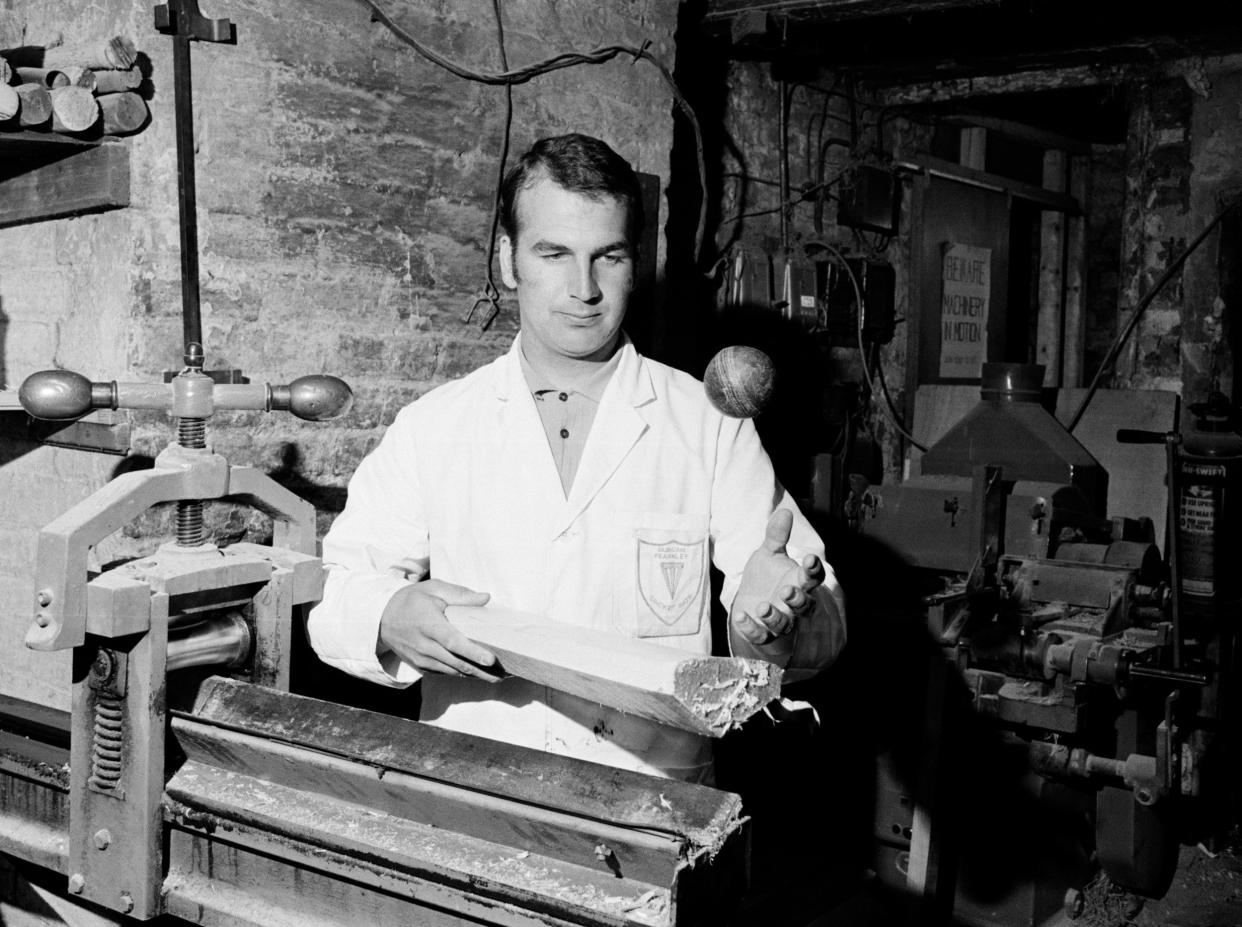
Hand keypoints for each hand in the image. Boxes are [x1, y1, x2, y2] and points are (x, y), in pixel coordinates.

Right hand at [379, 580, 499, 679]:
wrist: (382, 618)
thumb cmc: (411, 600)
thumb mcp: (433, 588)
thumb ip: (460, 594)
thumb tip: (486, 598)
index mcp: (429, 624)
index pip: (453, 641)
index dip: (472, 652)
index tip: (491, 659)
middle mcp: (424, 645)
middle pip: (457, 662)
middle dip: (482, 670)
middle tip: (505, 674)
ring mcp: (422, 659)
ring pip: (453, 671)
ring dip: (476, 675)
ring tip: (497, 677)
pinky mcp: (421, 666)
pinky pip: (445, 673)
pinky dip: (463, 674)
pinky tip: (479, 674)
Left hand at [730, 509, 825, 649]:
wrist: (749, 600)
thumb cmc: (766, 576)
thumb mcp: (769, 554)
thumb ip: (776, 536)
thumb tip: (784, 512)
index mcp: (799, 582)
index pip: (813, 577)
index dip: (813, 569)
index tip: (809, 559)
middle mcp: (794, 605)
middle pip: (805, 606)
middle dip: (798, 599)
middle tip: (787, 590)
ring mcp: (780, 620)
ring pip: (784, 625)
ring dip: (775, 617)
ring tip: (762, 607)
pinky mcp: (763, 633)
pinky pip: (761, 635)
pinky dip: (751, 628)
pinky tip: (741, 617)